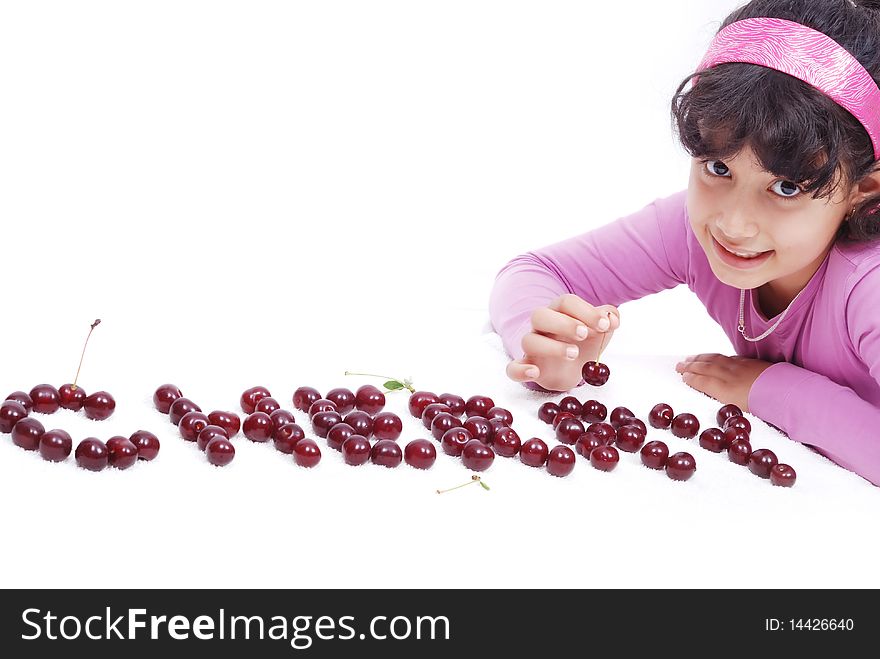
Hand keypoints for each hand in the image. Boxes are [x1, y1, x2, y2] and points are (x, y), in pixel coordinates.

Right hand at [506, 294, 620, 391]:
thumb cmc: (583, 342)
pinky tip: (535, 372)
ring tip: (573, 354)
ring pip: (529, 340)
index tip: (605, 325)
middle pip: (540, 315)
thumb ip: (609, 319)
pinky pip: (513, 368)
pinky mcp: (528, 367)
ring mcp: (533, 347)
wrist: (572, 368)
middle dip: (564, 323)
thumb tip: (612, 317)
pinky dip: (520, 370)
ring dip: (551, 347)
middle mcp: (542, 327)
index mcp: (560, 312)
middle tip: (584, 334)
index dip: (585, 311)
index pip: (565, 302)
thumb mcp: (600, 330)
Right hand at [675, 353, 774, 412]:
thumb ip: (724, 403)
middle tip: (679, 365)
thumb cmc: (765, 408)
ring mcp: (740, 367)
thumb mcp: (740, 412)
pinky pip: (729, 357)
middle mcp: (729, 376)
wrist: (786, 393)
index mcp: (725, 390)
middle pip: (706, 368)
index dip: (691, 378)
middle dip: (690, 365)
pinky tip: (714, 357)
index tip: (682, 376)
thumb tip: (712, 397)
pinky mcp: (751, 363)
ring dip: (700, 358)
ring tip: (691, 358)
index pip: (703, 381)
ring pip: (715, 360)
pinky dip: (717, 357)